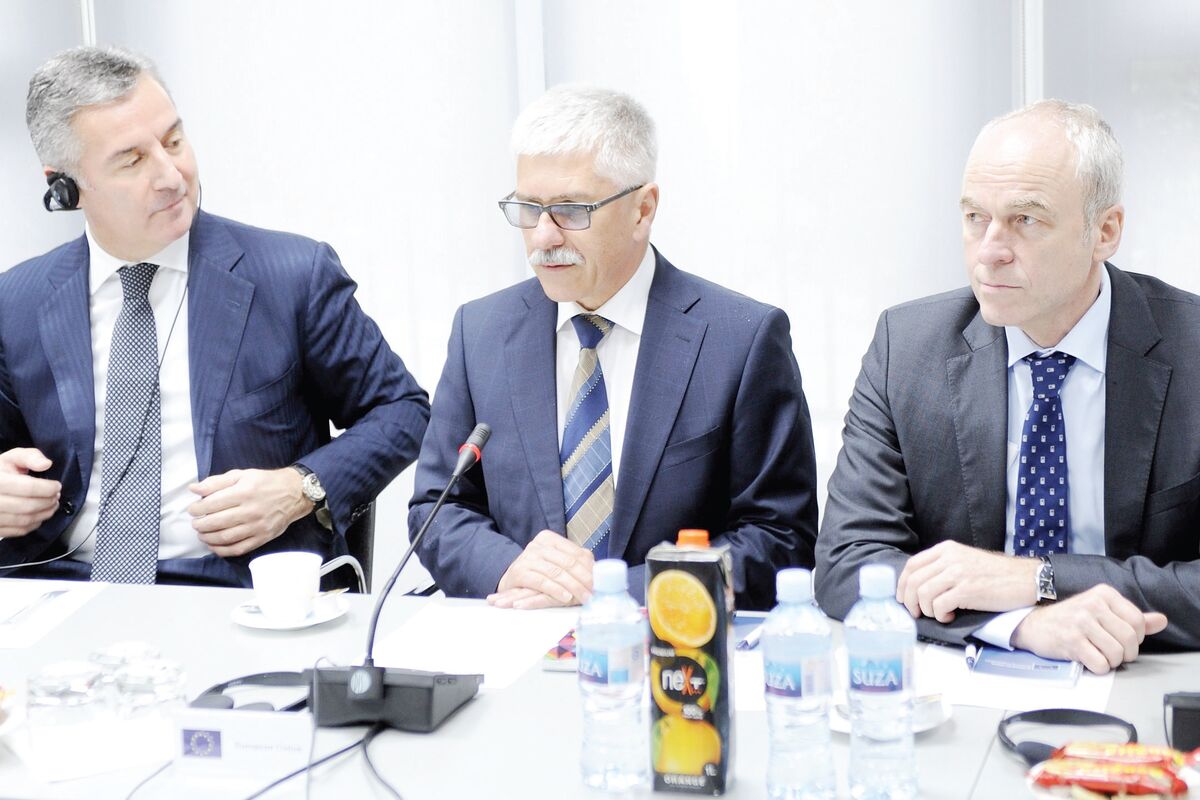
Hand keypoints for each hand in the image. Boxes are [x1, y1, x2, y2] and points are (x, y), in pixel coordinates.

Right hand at [0, 448, 60, 537]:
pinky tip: (39, 515)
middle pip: (27, 506)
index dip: (47, 488)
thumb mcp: (12, 457)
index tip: (57, 486)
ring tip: (52, 505)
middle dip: (48, 502)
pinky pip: (18, 530)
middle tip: (56, 496)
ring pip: (24, 520)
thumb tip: (46, 464)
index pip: (27, 488)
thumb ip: (30, 457)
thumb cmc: (1, 471)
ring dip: (44, 514)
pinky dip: (34, 524)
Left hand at [188, 468, 311, 556]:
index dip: (197, 509)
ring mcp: (257, 526)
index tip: (193, 510)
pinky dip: (222, 550)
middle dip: (200, 524)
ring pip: (225, 537)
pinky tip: (214, 546)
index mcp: (244, 492)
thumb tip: (194, 489)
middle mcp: (251, 510)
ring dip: (208, 538)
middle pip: (216, 522)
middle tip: (196, 523)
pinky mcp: (262, 537)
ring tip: (202, 534)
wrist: (294, 493)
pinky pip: (238, 549)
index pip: (212, 504)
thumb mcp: (242, 475)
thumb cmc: (265, 482)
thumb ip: (216, 482)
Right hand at [487, 530, 593, 608]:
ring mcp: (527, 557)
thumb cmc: (537, 573)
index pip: (575, 553)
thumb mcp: (555, 563)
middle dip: (584, 579)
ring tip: (584, 597)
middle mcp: (537, 545)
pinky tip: (566, 597)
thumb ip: (573, 562)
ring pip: (556, 572)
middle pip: (568, 562)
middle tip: (595, 592)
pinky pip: (542, 582)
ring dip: (573, 587)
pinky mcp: (519, 572)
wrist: (510, 582)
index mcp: (549, 539)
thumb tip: (597, 570)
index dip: (590, 568)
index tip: (600, 582)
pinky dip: (556, 590)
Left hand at [897, 541, 1039, 621]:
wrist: (1027, 579)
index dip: (902, 584)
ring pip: (923, 594)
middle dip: (910, 601)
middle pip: (913, 581)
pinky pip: (938, 605)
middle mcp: (949, 558)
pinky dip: (940, 615)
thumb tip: (920, 585)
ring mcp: (958, 573)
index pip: (912, 565)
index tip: (904, 598)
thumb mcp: (966, 560)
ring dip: (926, 609)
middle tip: (917, 612)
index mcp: (946, 549)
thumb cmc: (997, 574)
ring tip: (938, 614)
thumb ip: (944, 567)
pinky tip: (949, 617)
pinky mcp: (967, 590)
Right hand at [1012, 584, 1168, 673]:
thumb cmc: (1071, 620)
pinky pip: (1101, 664)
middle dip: (1126, 653)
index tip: (1123, 639)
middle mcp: (1093, 604)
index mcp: (1104, 594)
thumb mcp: (1101, 611)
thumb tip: (1161, 621)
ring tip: (1101, 656)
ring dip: (1112, 662)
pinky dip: (1099, 668)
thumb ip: (1131, 617)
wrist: (1034, 625)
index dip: (1136, 637)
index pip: (1138, 621)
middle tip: (1114, 653)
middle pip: (1129, 639)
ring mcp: (1081, 622)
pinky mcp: (1071, 641)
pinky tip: (1090, 661)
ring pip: (1117, 654)